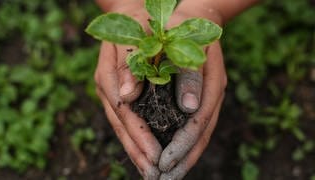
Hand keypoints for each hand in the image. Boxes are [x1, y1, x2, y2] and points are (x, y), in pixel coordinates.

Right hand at [94, 3, 161, 178]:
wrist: (133, 14)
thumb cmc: (139, 21)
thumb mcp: (135, 34)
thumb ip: (130, 63)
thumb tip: (126, 95)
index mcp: (109, 75)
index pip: (125, 112)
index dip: (139, 136)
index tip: (154, 156)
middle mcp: (109, 88)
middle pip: (122, 126)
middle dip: (138, 151)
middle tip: (154, 174)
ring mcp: (113, 92)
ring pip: (123, 127)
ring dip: (137, 150)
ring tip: (150, 170)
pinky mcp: (120, 93)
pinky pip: (128, 119)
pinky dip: (137, 137)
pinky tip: (145, 151)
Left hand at [157, 8, 226, 179]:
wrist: (197, 18)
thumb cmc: (185, 27)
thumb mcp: (185, 43)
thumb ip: (188, 75)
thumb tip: (189, 108)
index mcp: (211, 83)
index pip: (197, 123)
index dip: (181, 145)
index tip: (164, 163)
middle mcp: (211, 94)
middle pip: (200, 135)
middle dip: (182, 159)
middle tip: (164, 179)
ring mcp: (206, 97)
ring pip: (198, 134)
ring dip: (183, 157)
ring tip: (167, 176)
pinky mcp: (199, 98)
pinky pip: (193, 126)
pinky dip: (183, 143)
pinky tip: (172, 154)